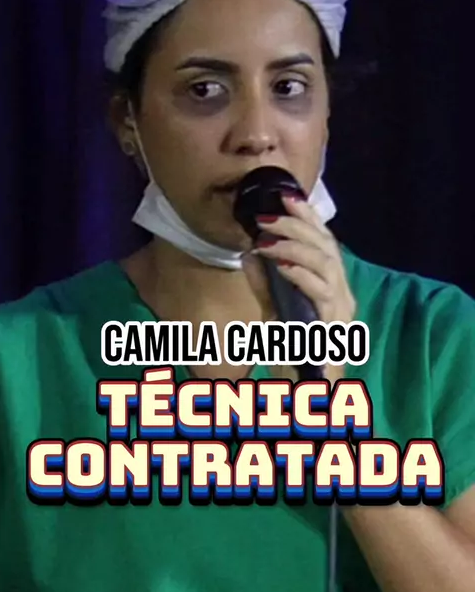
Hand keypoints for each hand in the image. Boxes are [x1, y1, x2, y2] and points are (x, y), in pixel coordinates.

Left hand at [252, 194, 355, 380]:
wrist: (309, 395)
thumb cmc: (294, 354)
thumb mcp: (274, 312)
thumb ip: (265, 284)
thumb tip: (248, 254)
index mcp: (332, 285)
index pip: (324, 240)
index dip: (307, 216)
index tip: (286, 196)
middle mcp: (343, 292)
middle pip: (326, 245)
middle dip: (297, 225)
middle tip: (267, 216)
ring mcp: (342, 308)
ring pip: (326, 263)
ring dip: (294, 246)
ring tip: (267, 238)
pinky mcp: (335, 325)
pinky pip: (321, 291)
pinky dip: (300, 274)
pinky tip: (281, 264)